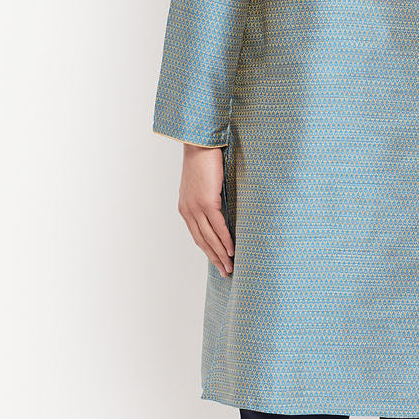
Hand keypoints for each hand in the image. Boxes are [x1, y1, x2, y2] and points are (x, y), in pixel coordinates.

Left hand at [177, 143, 233, 275]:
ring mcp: (196, 207)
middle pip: (202, 241)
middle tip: (225, 272)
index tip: (218, 262)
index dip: (208, 251)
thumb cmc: (204, 161)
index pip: (198, 236)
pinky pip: (217, 226)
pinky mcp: (206, 202)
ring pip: (209, 237)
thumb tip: (223, 211)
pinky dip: (225, 240)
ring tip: (230, 267)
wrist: (200, 145)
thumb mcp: (204, 185)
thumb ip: (209, 200)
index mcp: (186, 208)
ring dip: (220, 254)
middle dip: (214, 259)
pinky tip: (231, 250)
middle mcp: (188, 211)